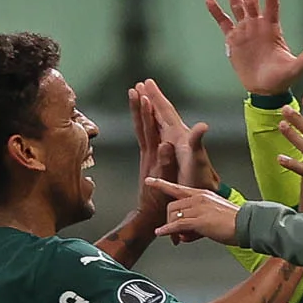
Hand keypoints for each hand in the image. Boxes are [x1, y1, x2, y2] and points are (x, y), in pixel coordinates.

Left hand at [129, 88, 172, 224]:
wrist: (150, 214)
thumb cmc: (160, 200)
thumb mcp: (166, 182)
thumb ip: (166, 163)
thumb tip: (165, 143)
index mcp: (153, 156)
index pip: (149, 130)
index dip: (147, 113)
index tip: (145, 96)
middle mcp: (148, 153)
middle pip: (141, 125)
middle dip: (139, 107)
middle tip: (136, 89)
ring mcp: (147, 157)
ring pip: (141, 130)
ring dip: (139, 113)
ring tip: (137, 97)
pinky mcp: (149, 161)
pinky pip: (145, 137)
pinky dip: (144, 125)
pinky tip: (145, 120)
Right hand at [136, 79, 219, 190]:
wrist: (202, 192)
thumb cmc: (199, 177)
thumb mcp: (198, 158)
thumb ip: (197, 141)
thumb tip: (203, 125)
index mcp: (179, 135)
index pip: (166, 111)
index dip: (157, 97)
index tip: (147, 82)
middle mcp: (176, 136)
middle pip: (161, 112)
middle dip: (151, 98)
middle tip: (141, 84)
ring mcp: (173, 144)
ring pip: (158, 122)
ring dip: (149, 110)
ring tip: (141, 98)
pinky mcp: (170, 153)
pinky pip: (156, 134)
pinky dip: (150, 125)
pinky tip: (148, 124)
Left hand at [150, 178, 241, 244]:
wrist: (248, 224)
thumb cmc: (235, 222)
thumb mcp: (215, 215)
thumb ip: (199, 220)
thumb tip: (186, 232)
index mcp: (203, 194)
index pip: (178, 188)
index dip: (161, 184)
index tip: (149, 181)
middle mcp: (199, 198)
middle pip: (172, 206)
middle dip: (170, 219)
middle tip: (176, 232)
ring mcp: (199, 208)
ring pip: (174, 216)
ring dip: (172, 228)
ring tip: (179, 238)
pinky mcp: (199, 220)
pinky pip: (177, 224)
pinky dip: (167, 229)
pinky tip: (162, 233)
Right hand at [207, 0, 302, 95]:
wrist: (265, 90)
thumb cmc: (282, 79)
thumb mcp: (296, 68)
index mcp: (272, 29)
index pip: (272, 6)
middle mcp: (258, 26)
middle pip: (252, 0)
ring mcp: (245, 31)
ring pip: (237, 6)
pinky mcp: (233, 41)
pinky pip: (224, 23)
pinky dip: (216, 12)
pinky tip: (209, 0)